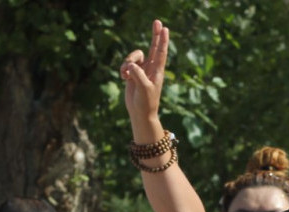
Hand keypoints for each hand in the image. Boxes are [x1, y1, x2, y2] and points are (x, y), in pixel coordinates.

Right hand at [121, 20, 168, 137]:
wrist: (140, 113)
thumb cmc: (146, 103)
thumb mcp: (143, 89)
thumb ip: (138, 75)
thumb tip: (131, 65)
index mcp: (157, 71)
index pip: (160, 52)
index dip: (162, 40)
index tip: (164, 29)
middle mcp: (151, 68)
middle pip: (153, 47)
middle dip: (155, 35)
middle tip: (157, 22)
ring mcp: (142, 70)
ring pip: (134, 56)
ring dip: (128, 61)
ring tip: (126, 74)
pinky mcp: (133, 74)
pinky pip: (126, 64)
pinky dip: (123, 69)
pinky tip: (124, 78)